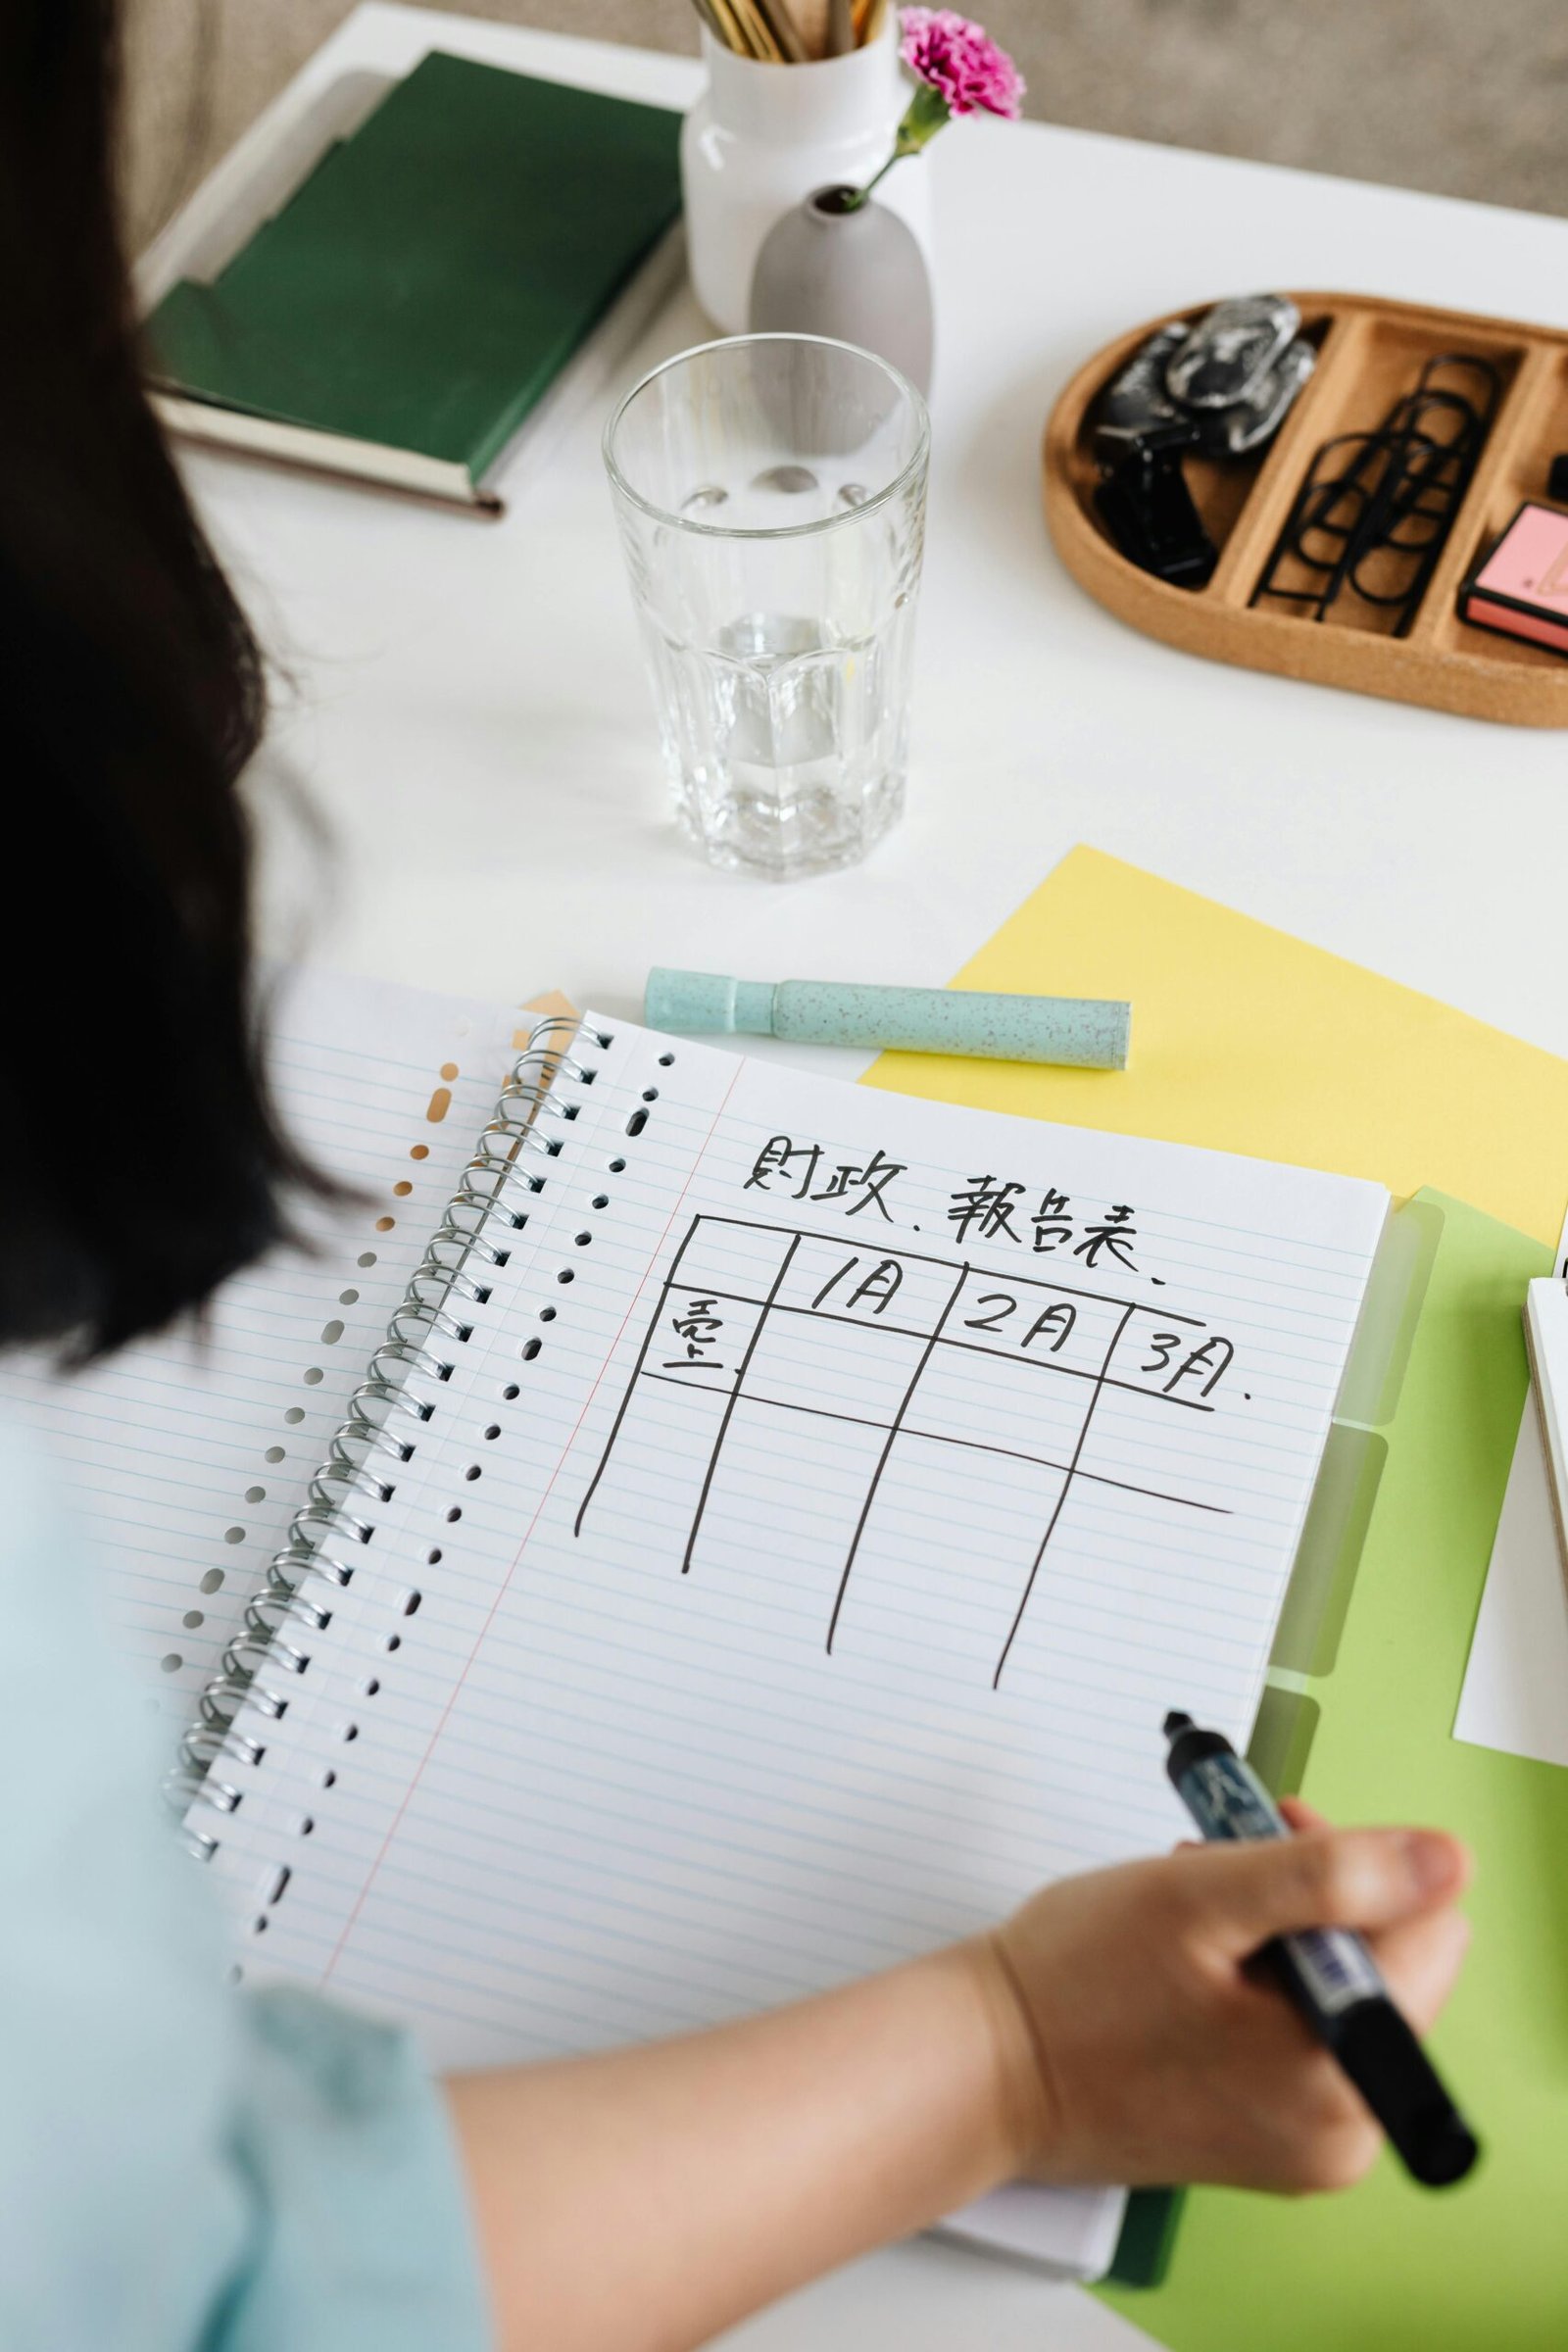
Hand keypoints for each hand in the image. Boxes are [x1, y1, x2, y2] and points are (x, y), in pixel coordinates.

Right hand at [978, 1801, 1471, 2193]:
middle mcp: (1342, 2134)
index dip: (1354, 1864)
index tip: (1273, 1840)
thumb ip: (1332, 1875)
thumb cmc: (1073, 1988)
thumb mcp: (1202, 1899)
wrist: (984, 2070)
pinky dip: (1261, 1984)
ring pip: (1343, 1995)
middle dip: (1315, 1902)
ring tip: (1202, 1912)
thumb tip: (1445, 1861)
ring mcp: (1305, 2147)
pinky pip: (1304, 2038)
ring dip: (1283, 1934)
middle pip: (1389, 1968)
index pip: (1425, 1932)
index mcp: (1343, 2080)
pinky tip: (1198, 1961)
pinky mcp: (1269, 2141)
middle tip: (1227, 1869)